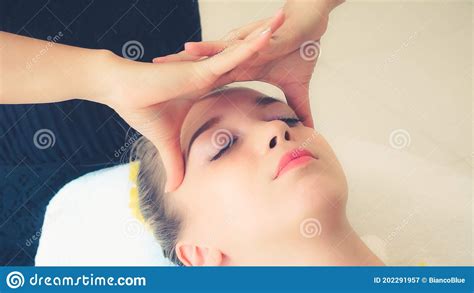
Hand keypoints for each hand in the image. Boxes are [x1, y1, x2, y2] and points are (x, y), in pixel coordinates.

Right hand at [102, 13, 283, 191]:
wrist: (119, 90)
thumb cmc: (139, 109)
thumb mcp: (166, 143)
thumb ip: (175, 163)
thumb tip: (174, 191)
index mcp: (206, 85)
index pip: (238, 72)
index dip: (256, 63)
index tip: (274, 57)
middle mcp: (209, 73)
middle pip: (245, 56)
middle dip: (266, 43)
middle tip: (290, 32)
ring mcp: (207, 69)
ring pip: (242, 51)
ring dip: (264, 37)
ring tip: (286, 21)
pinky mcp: (201, 68)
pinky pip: (231, 55)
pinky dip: (250, 45)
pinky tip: (269, 34)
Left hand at [153, 0, 342, 127]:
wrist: (313, 22)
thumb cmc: (302, 48)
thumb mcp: (297, 87)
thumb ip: (297, 108)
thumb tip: (308, 130)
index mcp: (242, 69)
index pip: (211, 81)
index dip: (190, 88)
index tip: (168, 96)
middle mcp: (237, 58)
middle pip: (201, 66)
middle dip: (176, 71)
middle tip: (150, 78)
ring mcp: (242, 48)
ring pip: (208, 55)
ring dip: (185, 59)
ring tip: (161, 62)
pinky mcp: (252, 39)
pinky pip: (229, 45)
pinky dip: (209, 49)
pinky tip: (189, 48)